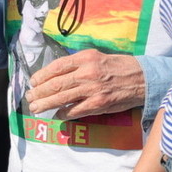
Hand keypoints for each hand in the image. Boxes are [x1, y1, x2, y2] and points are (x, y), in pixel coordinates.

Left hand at [27, 50, 144, 119]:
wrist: (142, 78)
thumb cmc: (119, 66)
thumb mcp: (97, 56)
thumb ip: (78, 64)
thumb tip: (58, 74)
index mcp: (85, 58)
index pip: (57, 67)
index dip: (42, 75)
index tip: (33, 81)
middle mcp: (87, 72)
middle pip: (56, 84)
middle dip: (39, 92)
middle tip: (29, 97)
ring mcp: (92, 90)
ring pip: (62, 98)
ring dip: (46, 104)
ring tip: (35, 108)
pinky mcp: (98, 104)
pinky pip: (75, 110)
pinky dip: (64, 113)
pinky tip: (57, 114)